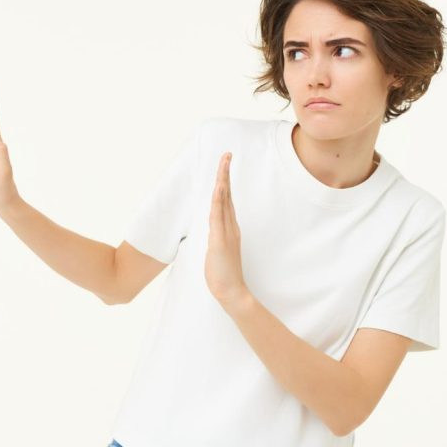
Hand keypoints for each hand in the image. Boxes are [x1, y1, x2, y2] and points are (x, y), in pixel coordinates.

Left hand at [205, 152, 248, 305]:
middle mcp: (230, 227)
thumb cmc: (224, 276)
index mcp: (229, 229)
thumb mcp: (218, 253)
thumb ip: (218, 241)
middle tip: (227, 154)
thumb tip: (215, 233)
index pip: (226, 200)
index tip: (224, 166)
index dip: (224, 182)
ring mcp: (227, 232)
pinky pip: (219, 216)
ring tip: (225, 162)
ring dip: (223, 180)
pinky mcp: (221, 241)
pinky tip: (220, 186)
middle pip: (227, 194)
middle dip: (225, 174)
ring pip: (224, 200)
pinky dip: (220, 199)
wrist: (232, 293)